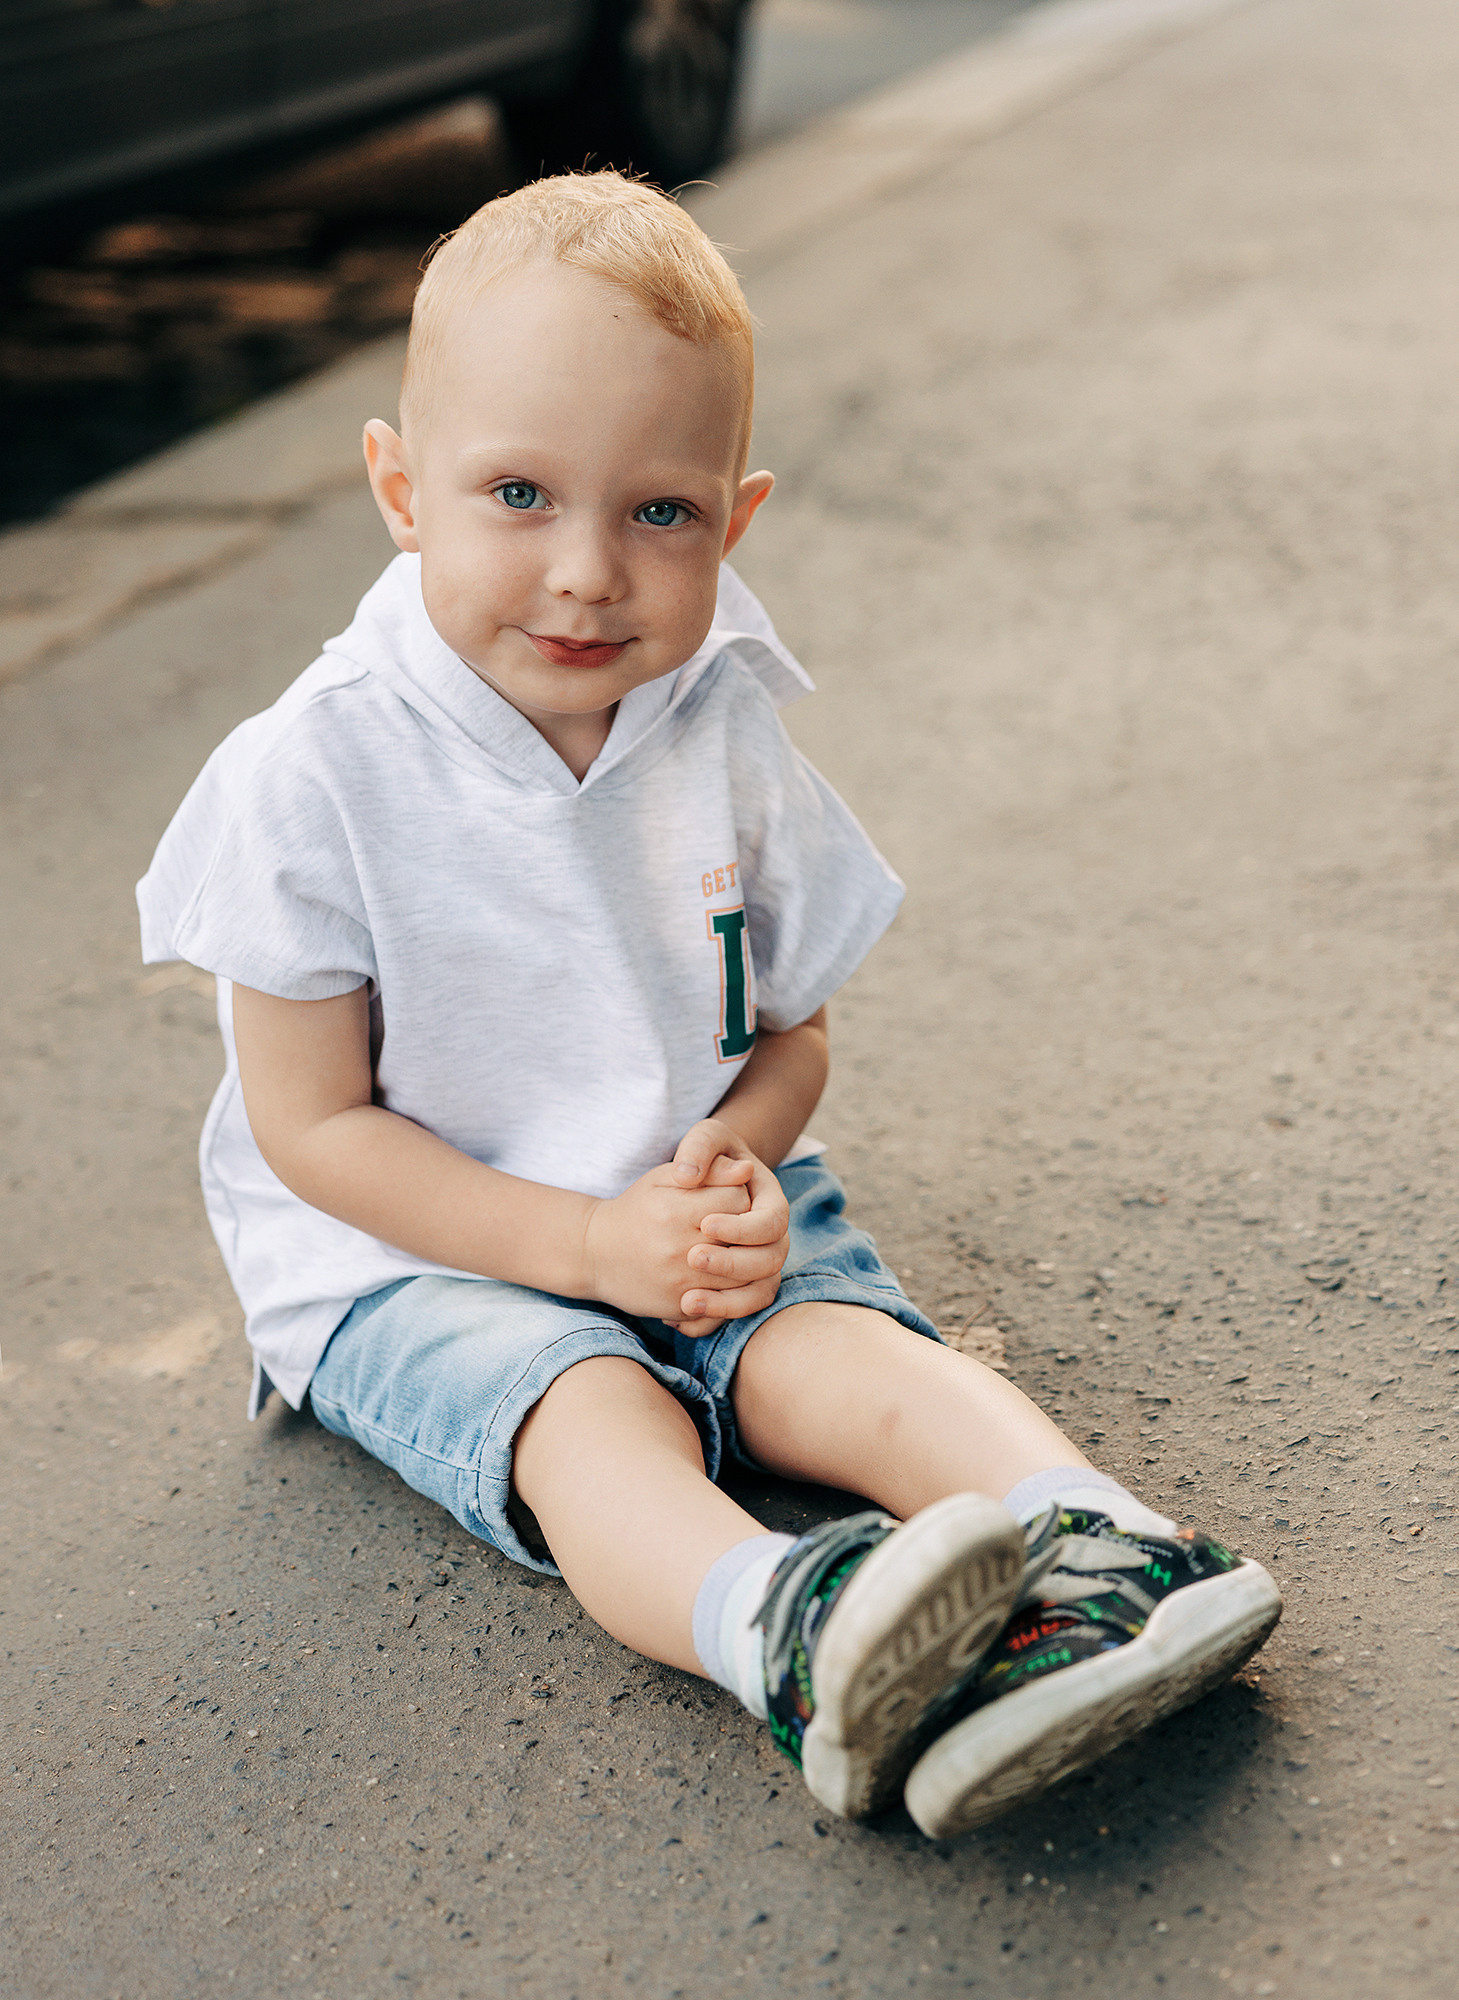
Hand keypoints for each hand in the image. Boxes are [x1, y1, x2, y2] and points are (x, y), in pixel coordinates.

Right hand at [580, 1162, 752, 1323]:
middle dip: (744, 1229)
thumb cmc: (637, 1209)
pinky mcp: (680, 1306)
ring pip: (742, 1273)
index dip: (738, 1196)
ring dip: (743, 1260)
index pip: (738, 1200)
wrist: (595, 1254)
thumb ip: (707, 1170)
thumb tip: (748, 1169)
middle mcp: (679, 1247)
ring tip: (727, 1248)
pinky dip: (731, 1288)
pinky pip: (725, 1301)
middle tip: (730, 1225)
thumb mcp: (663, 1179)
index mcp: (675, 1210)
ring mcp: (681, 1281)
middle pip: (743, 1237)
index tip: (727, 1200)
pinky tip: (719, 1273)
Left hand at [666, 1119, 791, 1336]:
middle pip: (769, 1261)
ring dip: (726, 1303)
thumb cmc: (705, 1155)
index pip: (770, 1222)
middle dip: (733, 1265)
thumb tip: (690, 1175)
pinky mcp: (742, 1285)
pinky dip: (712, 1319)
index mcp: (771, 1201)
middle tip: (692, 1258)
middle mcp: (773, 1237)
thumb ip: (700, 1148)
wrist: (697, 1183)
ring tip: (685, 1302)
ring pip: (759, 1293)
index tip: (704, 1224)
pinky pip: (738, 1311)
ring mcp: (760, 1263)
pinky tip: (677, 1318)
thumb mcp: (705, 1138)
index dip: (742, 1228)